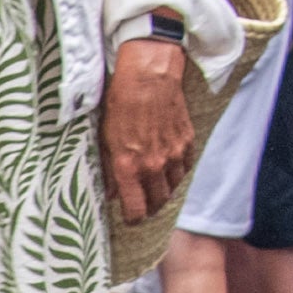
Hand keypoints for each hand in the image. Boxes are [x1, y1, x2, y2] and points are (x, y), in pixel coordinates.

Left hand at [98, 30, 193, 221]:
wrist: (149, 74)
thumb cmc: (120, 101)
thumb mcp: (105, 136)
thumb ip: (108, 168)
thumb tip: (110, 191)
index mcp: (129, 166)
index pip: (136, 210)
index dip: (132, 217)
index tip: (129, 216)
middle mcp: (154, 165)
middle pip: (157, 204)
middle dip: (148, 207)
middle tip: (140, 202)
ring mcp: (174, 155)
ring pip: (173, 188)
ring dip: (163, 190)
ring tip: (153, 185)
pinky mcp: (187, 142)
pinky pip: (185, 169)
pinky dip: (176, 172)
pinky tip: (167, 166)